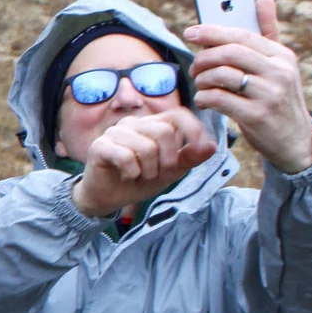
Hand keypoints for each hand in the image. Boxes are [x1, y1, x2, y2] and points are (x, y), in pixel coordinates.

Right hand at [71, 105, 216, 217]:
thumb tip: (212, 147)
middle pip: (164, 132)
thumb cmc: (139, 180)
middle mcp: (134, 123)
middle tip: (160, 174)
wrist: (107, 198)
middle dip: (168, 160)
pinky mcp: (100, 146)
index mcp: (153, 124)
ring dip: (149, 170)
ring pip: (146, 146)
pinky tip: (127, 176)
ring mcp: (115, 132)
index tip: (199, 147)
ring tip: (142, 176)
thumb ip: (189, 158)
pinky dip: (132, 172)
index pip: (178, 114)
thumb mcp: (170, 172)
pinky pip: (126, 156)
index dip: (192, 129)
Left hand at [185, 0, 311, 173]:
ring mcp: (269, 94)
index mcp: (283, 56)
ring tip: (201, 85)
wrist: (295, 141)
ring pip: (221, 75)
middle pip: (229, 53)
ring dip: (202, 79)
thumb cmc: (279, 99)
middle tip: (194, 67)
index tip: (191, 32)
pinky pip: (219, 99)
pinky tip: (205, 101)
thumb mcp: (280, 66)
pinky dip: (205, 98)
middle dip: (203, 57)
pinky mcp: (257, 116)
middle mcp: (279, 72)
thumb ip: (268, 33)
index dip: (213, 31)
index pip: (242, 35)